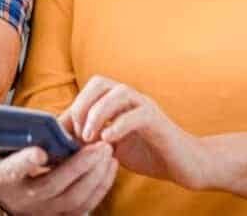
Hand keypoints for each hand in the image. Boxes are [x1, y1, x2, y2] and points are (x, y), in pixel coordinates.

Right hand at [0, 116, 117, 215]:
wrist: (13, 197)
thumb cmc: (2, 165)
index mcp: (6, 179)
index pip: (14, 171)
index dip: (26, 161)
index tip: (41, 149)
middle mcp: (26, 199)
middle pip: (55, 185)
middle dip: (78, 166)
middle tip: (98, 145)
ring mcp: (47, 210)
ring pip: (75, 197)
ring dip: (95, 176)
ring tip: (108, 151)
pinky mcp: (64, 214)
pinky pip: (87, 205)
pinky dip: (101, 186)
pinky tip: (110, 166)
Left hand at [65, 75, 210, 190]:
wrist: (184, 164)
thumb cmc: (147, 153)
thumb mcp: (111, 145)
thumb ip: (91, 137)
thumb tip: (62, 138)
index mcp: (118, 100)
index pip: (90, 89)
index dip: (74, 107)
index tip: (65, 132)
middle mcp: (130, 97)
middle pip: (100, 82)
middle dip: (83, 104)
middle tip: (78, 131)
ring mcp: (145, 105)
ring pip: (118, 92)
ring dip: (98, 113)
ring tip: (89, 136)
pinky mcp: (158, 120)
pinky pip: (137, 114)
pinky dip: (119, 125)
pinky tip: (108, 140)